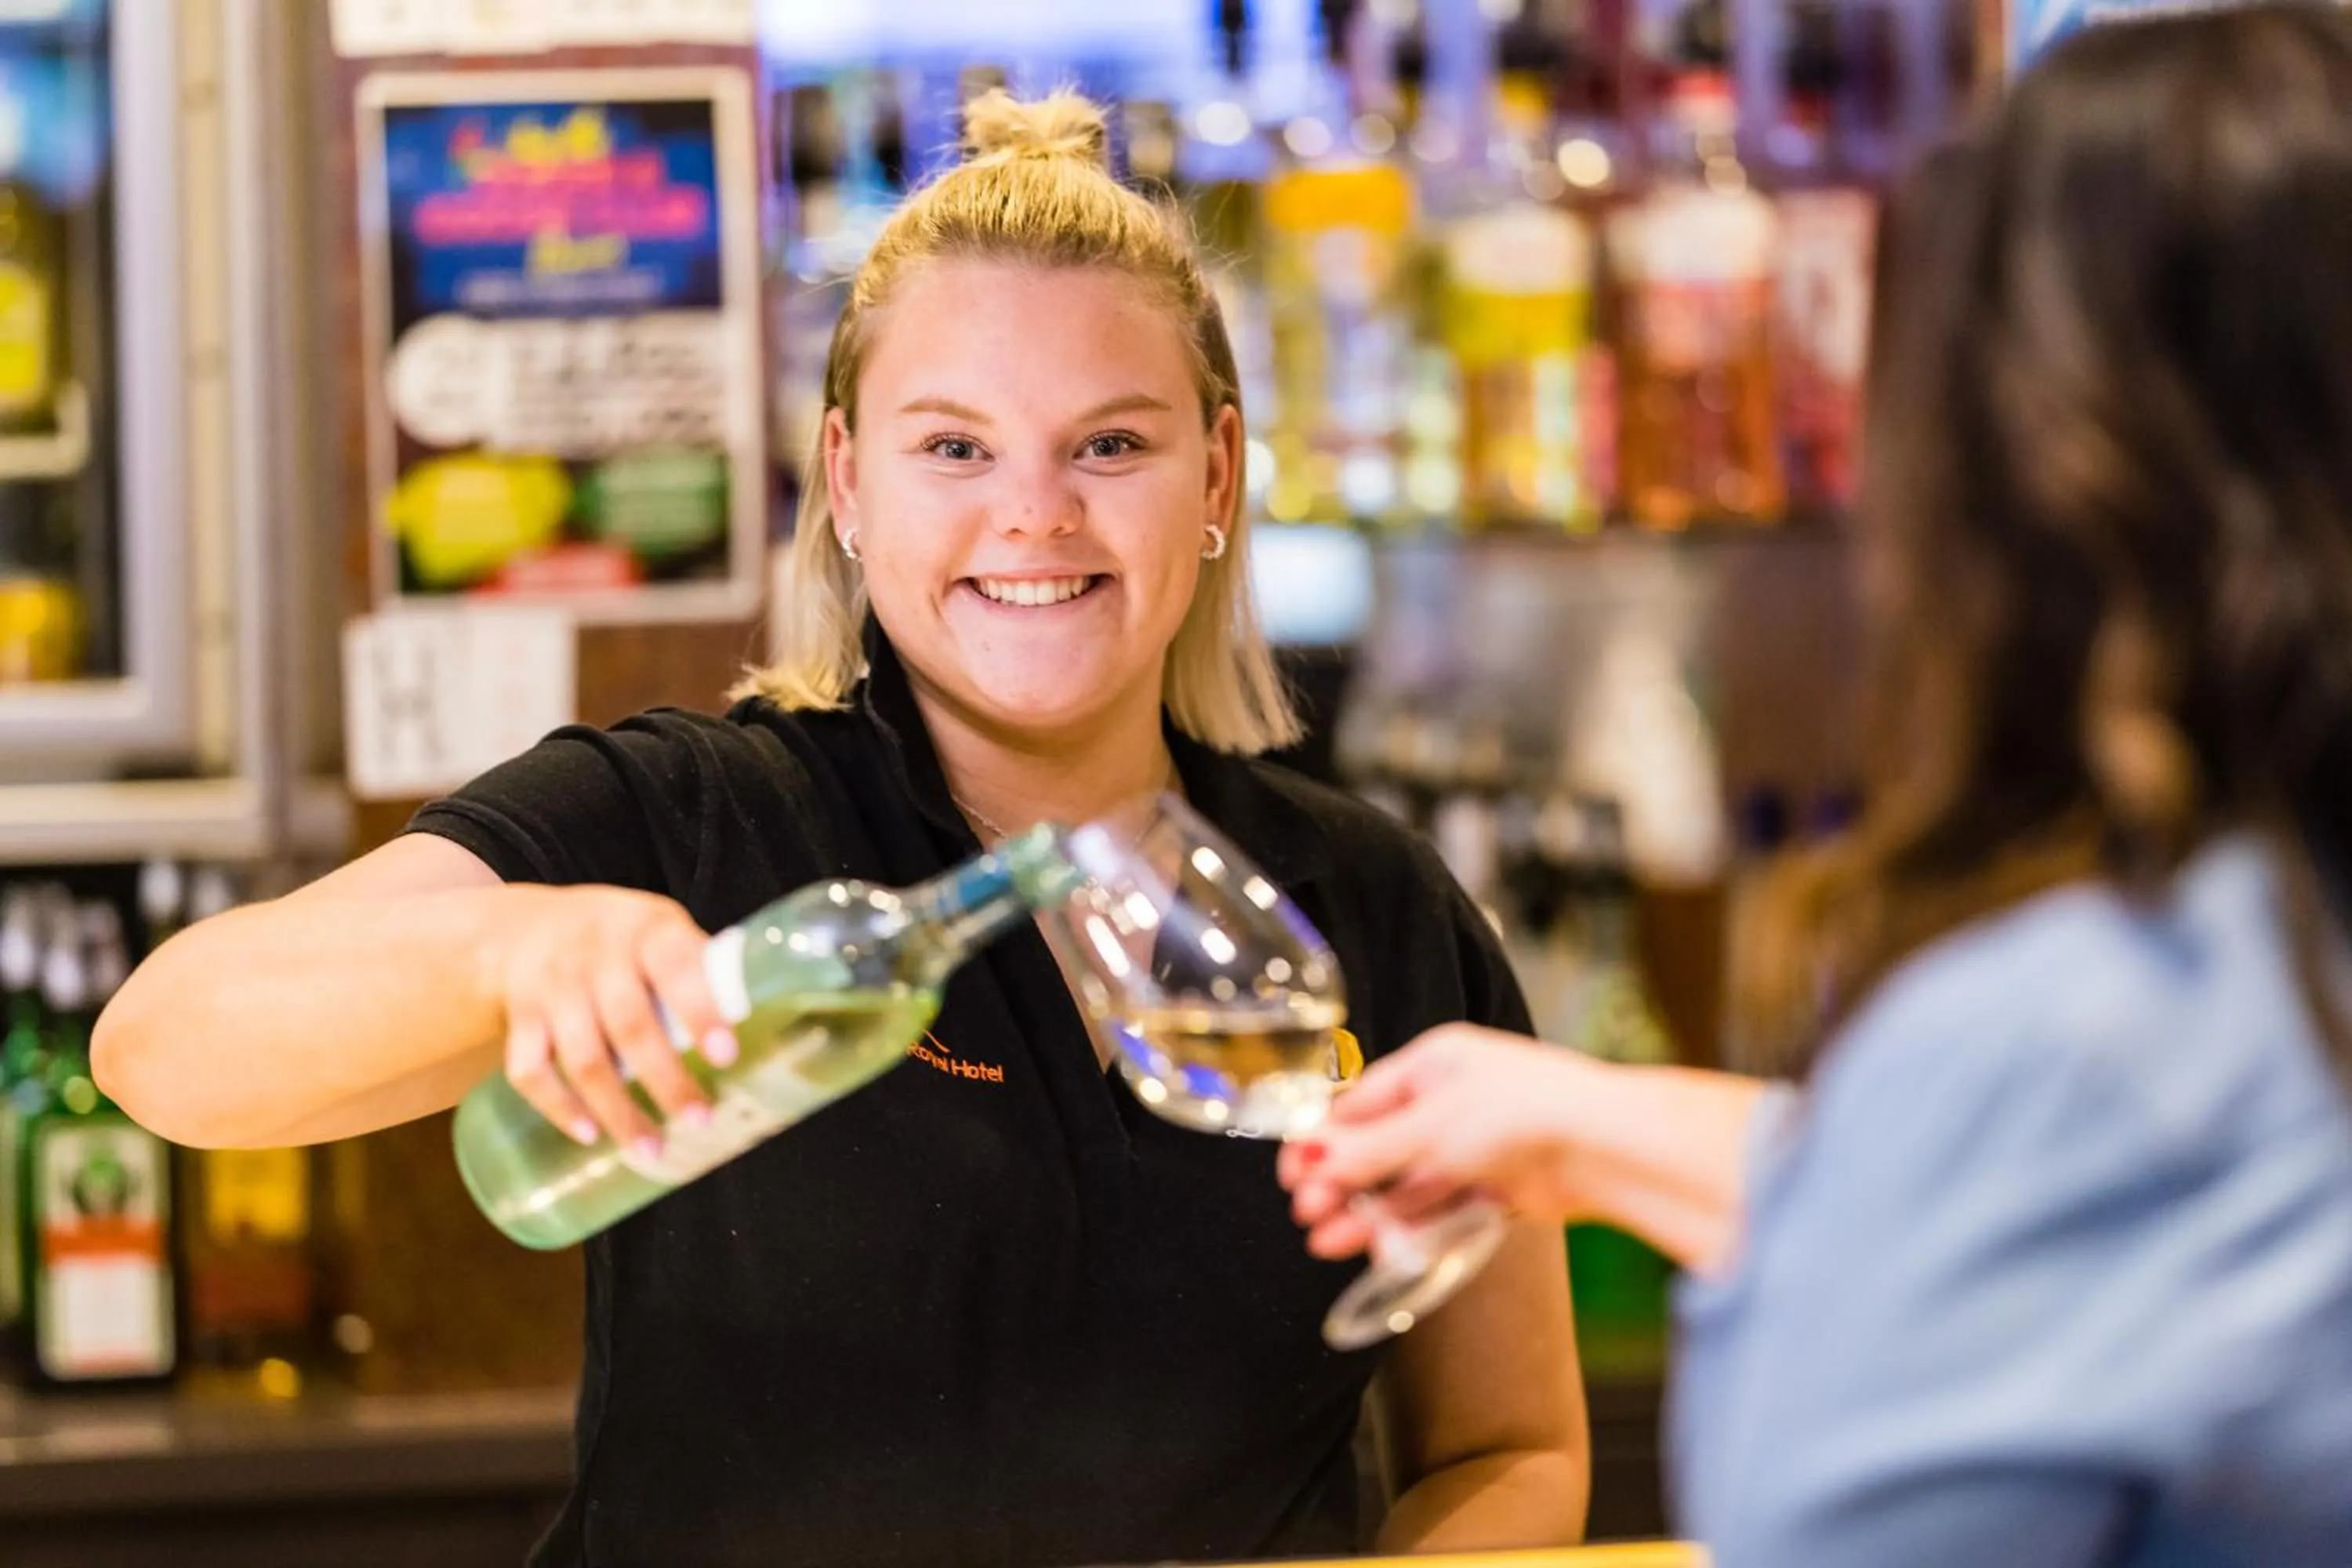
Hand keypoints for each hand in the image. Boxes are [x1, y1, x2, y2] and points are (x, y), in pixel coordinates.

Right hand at [483, 886, 737, 1157]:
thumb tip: (755, 1020)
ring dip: (618, 1110)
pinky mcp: (518, 1021)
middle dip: (666, 1079)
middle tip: (700, 1119)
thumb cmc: (617, 936)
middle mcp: (594, 958)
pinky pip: (530, 1071)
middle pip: (630, 1026)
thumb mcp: (659, 928)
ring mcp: (551, 991)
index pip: (676, 967)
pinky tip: (589, 1134)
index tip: (726, 1055)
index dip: (701, 1011)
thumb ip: (697, 967)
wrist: (523, 927)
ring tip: (652, 1148)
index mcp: (645, 930)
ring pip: (584, 1058)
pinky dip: (558, 1107)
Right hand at [1278, 1023, 1598, 1259]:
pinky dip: (1411, 1228)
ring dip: (1369, 1213)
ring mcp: (1478, 1146)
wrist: (1606, 1147)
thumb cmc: (1522, 1111)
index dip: (1323, 1139)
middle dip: (1341, 1182)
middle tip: (1306, 1213)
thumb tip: (1309, 1161)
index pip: (1362, 1101)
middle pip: (1381, 1147)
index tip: (1291, 1173)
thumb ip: (1368, 1150)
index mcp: (1435, 1063)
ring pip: (1409, 1184)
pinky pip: (1444, 1209)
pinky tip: (1382, 1250)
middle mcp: (1454, 1102)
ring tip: (1328, 1243)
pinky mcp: (1501, 1187)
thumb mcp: (1430, 1128)